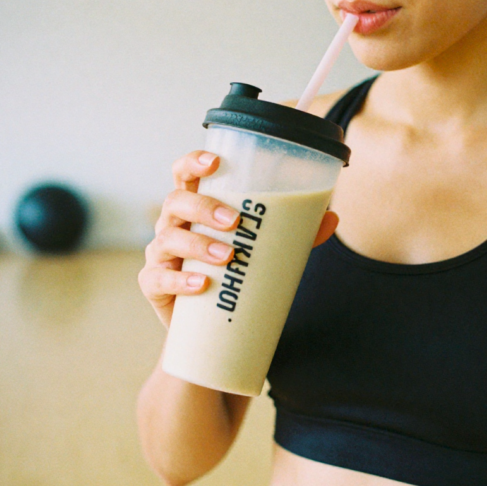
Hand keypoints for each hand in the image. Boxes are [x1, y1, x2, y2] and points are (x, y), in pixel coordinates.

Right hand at [138, 150, 338, 328]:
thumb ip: (295, 234)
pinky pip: (158, 278)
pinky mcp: (154, 285)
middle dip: (203, 206)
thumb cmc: (233, 273)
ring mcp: (160, 254)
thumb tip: (331, 216)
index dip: (193, 162)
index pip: (184, 174)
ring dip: (198, 244)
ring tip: (228, 256)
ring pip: (168, 238)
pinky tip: (201, 284)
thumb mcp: (263, 250)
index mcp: (195, 208)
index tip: (215, 161)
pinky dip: (180, 280)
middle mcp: (173, 224)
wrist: (211, 324)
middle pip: (175, 201)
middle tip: (234, 220)